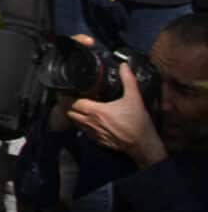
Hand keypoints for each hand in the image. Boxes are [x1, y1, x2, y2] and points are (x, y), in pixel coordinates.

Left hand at [66, 50, 165, 166]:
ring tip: (78, 106)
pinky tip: (89, 119)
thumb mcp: (135, 98)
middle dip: (67, 104)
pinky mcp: (99, 141)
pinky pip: (84, 131)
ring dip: (74, 114)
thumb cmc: (138, 123)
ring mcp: (93, 133)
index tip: (68, 89)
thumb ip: (128, 80)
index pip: (71, 102)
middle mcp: (91, 122)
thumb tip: (124, 66)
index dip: (67, 95)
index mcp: (96, 111)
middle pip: (69, 112)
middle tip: (72, 96)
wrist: (144, 145)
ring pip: (75, 122)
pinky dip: (82, 124)